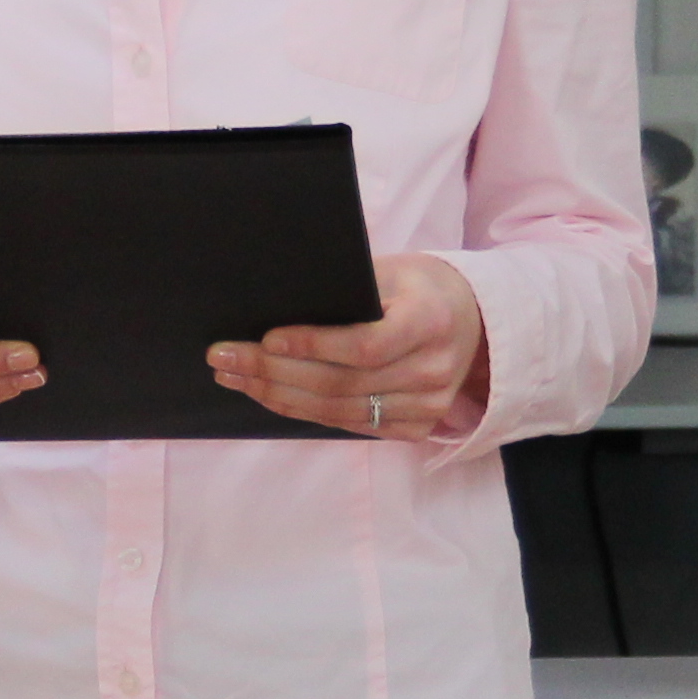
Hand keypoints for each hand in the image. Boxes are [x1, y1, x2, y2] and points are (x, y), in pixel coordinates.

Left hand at [211, 254, 488, 440]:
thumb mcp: (392, 270)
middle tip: (224, 357)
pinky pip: (349, 424)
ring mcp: (428, 407)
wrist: (473, 320)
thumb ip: (346, 288)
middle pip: (342, 383)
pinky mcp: (415, 428)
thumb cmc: (419, 287)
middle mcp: (433, 371)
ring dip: (278, 395)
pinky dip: (303, 411)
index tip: (266, 338)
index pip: (365, 345)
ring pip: (338, 410)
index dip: (313, 345)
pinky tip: (269, 394)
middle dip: (274, 371)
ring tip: (235, 377)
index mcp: (431, 322)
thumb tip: (275, 301)